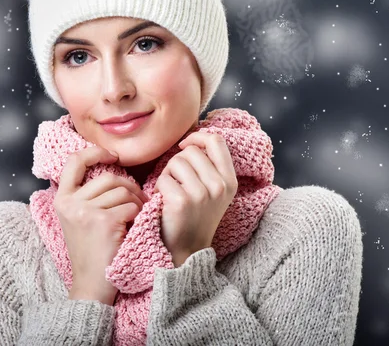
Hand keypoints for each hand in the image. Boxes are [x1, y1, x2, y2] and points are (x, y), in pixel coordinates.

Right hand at [53, 146, 148, 304]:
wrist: (91, 284)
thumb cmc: (90, 249)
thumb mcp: (75, 218)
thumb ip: (84, 194)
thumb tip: (108, 165)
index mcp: (61, 199)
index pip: (75, 161)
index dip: (95, 152)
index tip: (112, 155)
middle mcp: (70, 203)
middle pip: (108, 177)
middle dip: (128, 185)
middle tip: (136, 198)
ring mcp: (86, 212)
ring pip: (122, 191)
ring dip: (136, 201)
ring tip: (137, 213)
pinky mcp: (104, 222)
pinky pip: (130, 207)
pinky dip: (138, 214)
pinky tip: (134, 225)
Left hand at [153, 132, 237, 266]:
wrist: (186, 250)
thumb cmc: (195, 216)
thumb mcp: (213, 191)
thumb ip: (209, 166)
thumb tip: (192, 138)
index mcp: (229, 181)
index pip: (217, 141)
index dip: (198, 137)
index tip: (185, 146)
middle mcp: (219, 186)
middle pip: (192, 151)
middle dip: (178, 162)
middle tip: (176, 181)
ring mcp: (202, 194)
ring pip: (176, 162)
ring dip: (167, 174)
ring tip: (171, 191)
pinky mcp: (182, 201)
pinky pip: (163, 178)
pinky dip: (158, 187)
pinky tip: (163, 201)